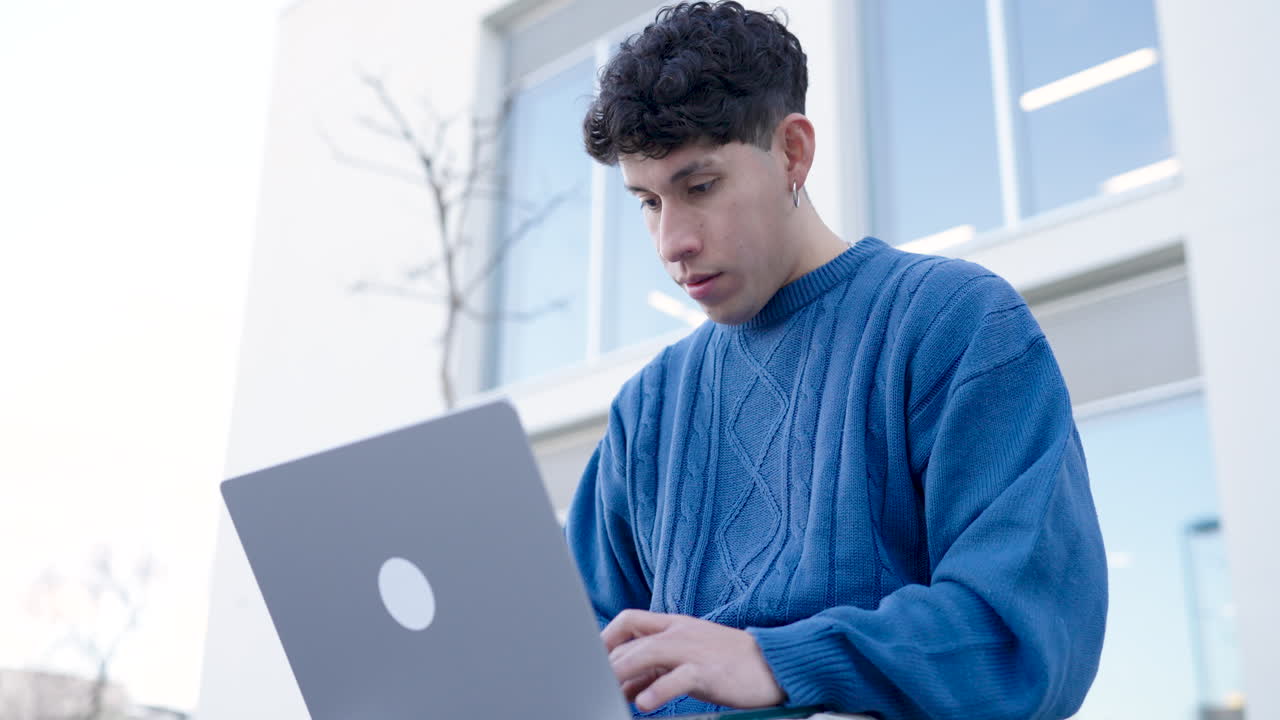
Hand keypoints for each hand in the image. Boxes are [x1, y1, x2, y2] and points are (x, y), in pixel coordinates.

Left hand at [602, 609, 785, 711]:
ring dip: (622, 672)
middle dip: (608, 662)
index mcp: (675, 625)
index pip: (630, 620)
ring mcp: (694, 649)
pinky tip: (644, 705)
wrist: (773, 664)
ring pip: (648, 653)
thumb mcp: (687, 662)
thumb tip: (625, 689)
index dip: (606, 637)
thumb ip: (656, 671)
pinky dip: (658, 690)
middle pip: (632, 640)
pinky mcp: (708, 671)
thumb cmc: (728, 664)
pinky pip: (677, 678)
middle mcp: (680, 633)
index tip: (591, 659)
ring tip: (607, 691)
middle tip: (593, 683)